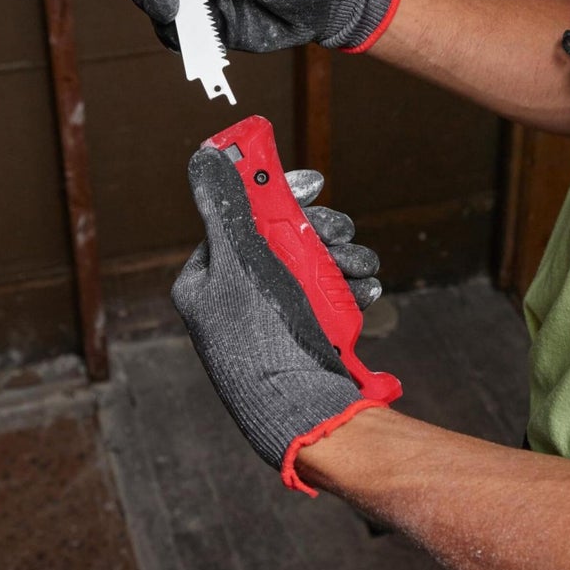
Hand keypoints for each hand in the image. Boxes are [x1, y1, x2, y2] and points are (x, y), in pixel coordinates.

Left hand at [172, 148, 394, 491]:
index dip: (276, 196)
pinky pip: (327, 299)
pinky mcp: (301, 338)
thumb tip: (204, 156)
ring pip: (310, 266)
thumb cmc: (263, 337)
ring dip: (341, 258)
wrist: (301, 413)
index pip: (238, 218)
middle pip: (279, 240)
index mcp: (206, 279)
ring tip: (358, 266)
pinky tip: (364, 290)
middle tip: (340, 231)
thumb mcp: (240, 262)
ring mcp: (269, 320)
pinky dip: (349, 290)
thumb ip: (225, 207)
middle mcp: (235, 298)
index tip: (314, 185)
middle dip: (318, 231)